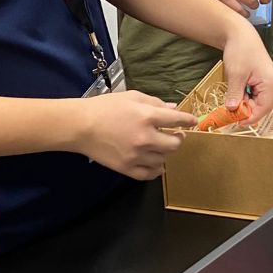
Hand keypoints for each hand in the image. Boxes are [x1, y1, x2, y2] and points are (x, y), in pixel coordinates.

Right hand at [73, 90, 197, 179]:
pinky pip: (150, 174)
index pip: (177, 120)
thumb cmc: (104, 108)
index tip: (192, 121)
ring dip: (165, 152)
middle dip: (178, 138)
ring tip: (160, 146)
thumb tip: (173, 109)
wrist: (80, 126)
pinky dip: (156, 170)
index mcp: (147, 116)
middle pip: (174, 144)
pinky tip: (156, 164)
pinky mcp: (127, 168)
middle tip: (176, 135)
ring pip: (163, 159)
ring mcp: (136, 155)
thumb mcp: (132, 97)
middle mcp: (145, 137)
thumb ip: (155, 103)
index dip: (188, 120)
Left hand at [221, 23, 272, 121]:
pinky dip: (245, 97)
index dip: (250, 118)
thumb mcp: (236, 74)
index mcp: (270, 84)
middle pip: (261, 107)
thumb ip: (235, 94)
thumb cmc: (240, 50)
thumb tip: (232, 110)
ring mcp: (268, 82)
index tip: (236, 123)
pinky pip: (255, 95)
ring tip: (231, 99)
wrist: (240, 34)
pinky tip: (235, 92)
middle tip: (230, 112)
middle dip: (246, 111)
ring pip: (257, 101)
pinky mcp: (262, 80)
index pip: (263, 109)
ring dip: (244, 104)